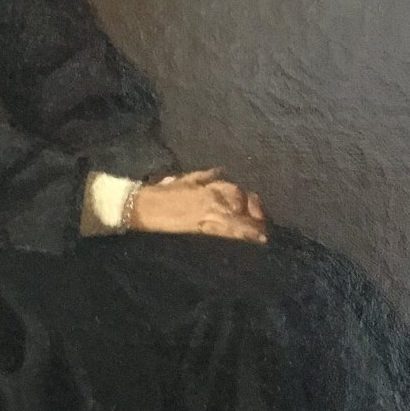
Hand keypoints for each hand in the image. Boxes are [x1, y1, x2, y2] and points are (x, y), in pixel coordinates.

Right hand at [128, 167, 267, 242]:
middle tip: (264, 226)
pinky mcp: (203, 225)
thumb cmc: (163, 193)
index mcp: (209, 185)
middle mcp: (213, 195)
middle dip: (255, 214)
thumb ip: (204, 176)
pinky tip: (256, 239)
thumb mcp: (186, 179)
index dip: (250, 202)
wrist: (146, 206)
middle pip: (242, 203)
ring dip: (253, 227)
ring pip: (239, 217)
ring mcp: (209, 210)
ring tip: (263, 236)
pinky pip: (228, 230)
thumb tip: (219, 171)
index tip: (257, 212)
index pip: (237, 191)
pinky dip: (244, 234)